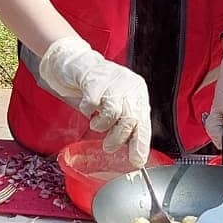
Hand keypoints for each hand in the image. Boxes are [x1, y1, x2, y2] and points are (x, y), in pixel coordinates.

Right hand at [38, 34, 150, 167]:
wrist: (79, 62)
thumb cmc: (99, 86)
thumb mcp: (118, 102)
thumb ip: (125, 121)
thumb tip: (130, 148)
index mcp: (138, 93)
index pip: (144, 122)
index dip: (140, 143)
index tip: (136, 160)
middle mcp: (129, 85)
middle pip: (130, 118)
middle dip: (119, 138)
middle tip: (109, 146)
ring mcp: (112, 81)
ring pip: (113, 112)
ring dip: (102, 125)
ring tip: (96, 124)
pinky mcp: (93, 80)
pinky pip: (92, 104)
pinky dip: (87, 111)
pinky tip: (87, 108)